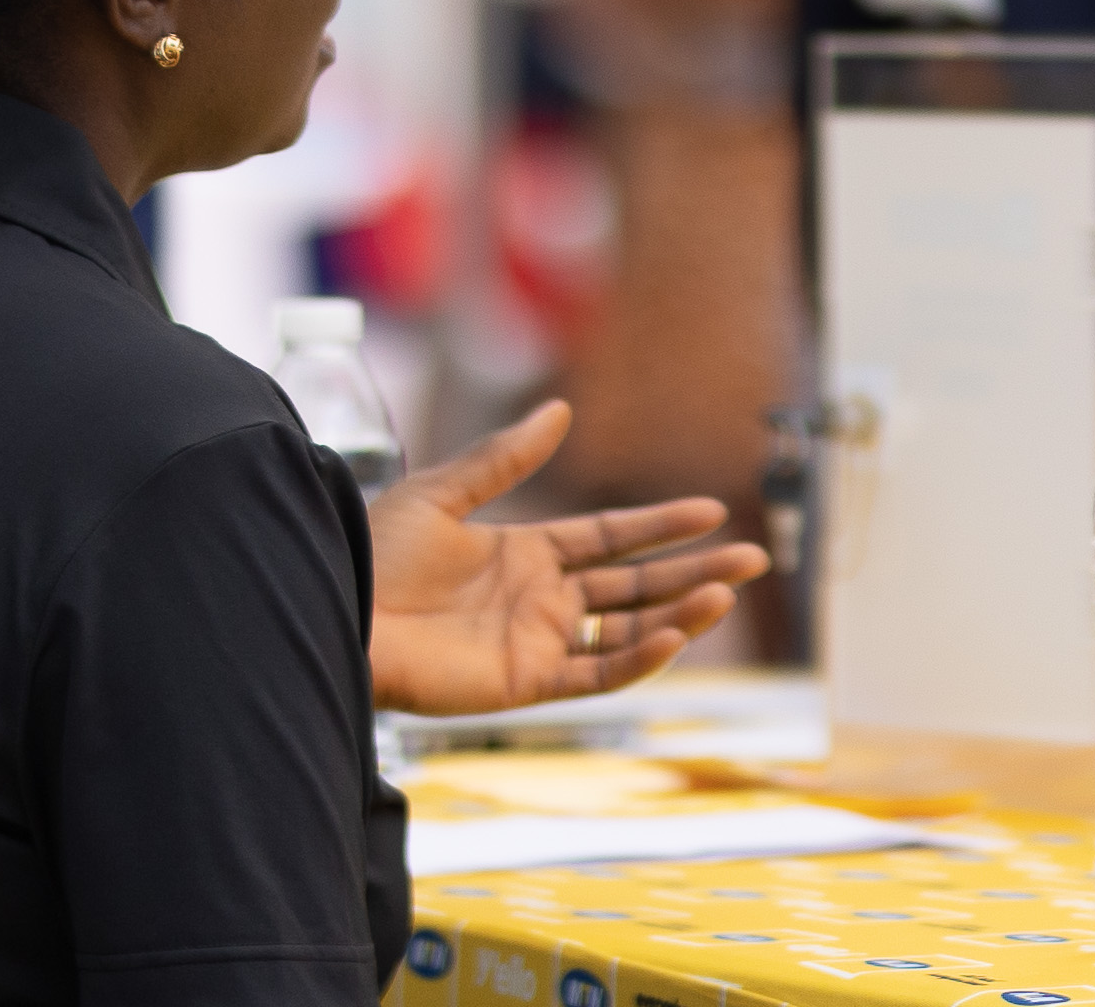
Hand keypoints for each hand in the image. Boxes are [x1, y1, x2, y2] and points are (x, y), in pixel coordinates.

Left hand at [367, 399, 765, 714]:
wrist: (340, 613)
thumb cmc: (377, 554)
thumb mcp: (443, 494)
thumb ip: (504, 458)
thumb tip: (560, 410)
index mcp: (526, 554)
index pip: (611, 538)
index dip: (660, 525)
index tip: (711, 511)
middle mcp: (541, 601)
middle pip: (635, 585)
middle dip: (693, 571)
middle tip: (753, 560)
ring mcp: (537, 644)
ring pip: (627, 631)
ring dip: (680, 613)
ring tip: (727, 593)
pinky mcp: (525, 684)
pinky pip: (596, 676)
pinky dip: (640, 658)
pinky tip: (676, 633)